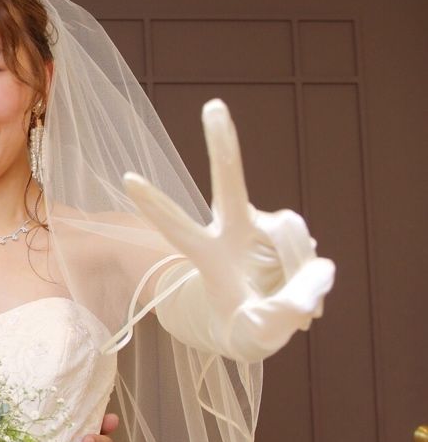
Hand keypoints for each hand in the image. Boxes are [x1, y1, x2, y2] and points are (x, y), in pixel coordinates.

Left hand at [123, 99, 334, 359]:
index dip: (156, 204)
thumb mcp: (256, 335)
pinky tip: (305, 301)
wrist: (266, 327)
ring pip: (293, 236)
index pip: (177, 227)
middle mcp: (234, 231)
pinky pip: (311, 253)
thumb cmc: (245, 329)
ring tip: (296, 311)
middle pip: (228, 182)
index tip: (127, 178)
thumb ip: (278, 315)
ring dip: (300, 274)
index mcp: (207, 255)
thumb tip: (314, 283)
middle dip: (222, 143)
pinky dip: (313, 280)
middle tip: (213, 105)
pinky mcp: (291, 234)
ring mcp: (265, 229)